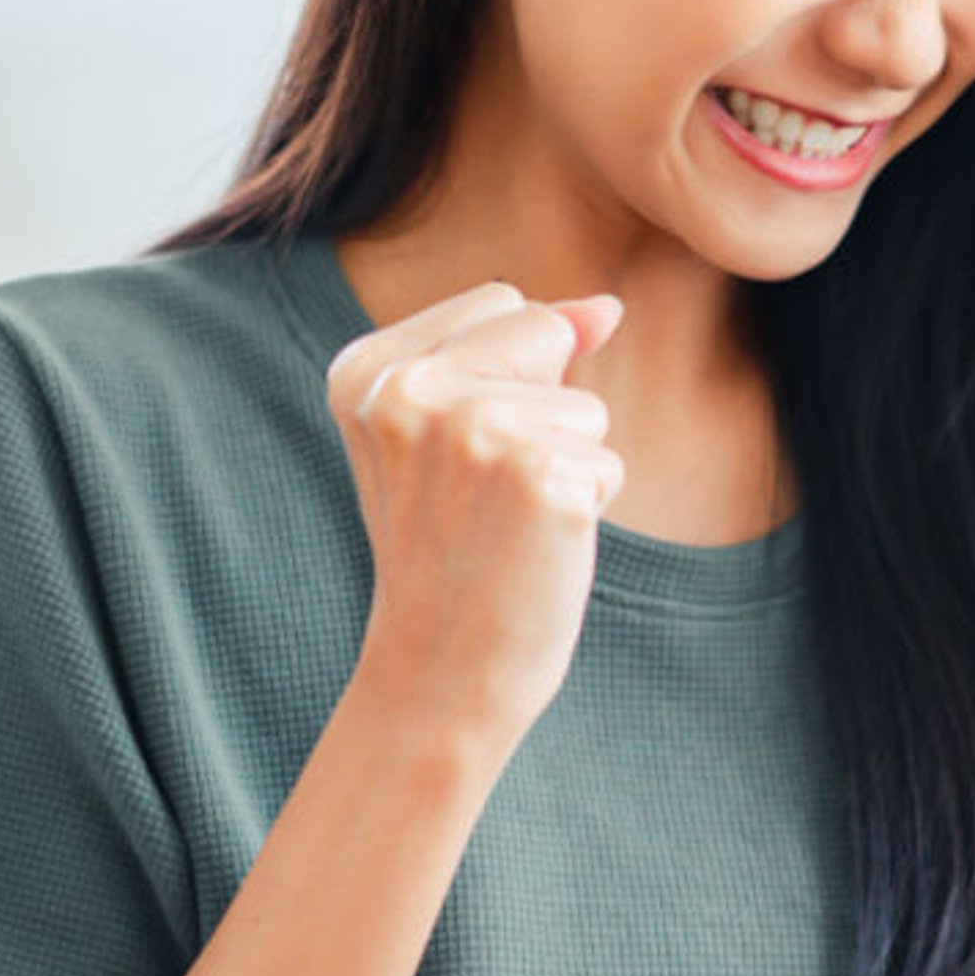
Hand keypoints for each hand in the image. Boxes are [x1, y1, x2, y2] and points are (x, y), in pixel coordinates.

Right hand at [324, 279, 626, 744]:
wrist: (438, 674)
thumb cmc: (450, 550)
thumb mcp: (449, 433)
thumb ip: (517, 349)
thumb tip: (608, 306)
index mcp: (366, 370)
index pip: (501, 301)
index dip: (509, 374)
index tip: (455, 459)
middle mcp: (410, 390)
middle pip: (545, 330)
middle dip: (543, 406)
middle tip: (483, 494)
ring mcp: (475, 430)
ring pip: (585, 407)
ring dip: (566, 466)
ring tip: (504, 526)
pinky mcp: (539, 477)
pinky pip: (607, 464)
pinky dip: (587, 510)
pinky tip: (531, 551)